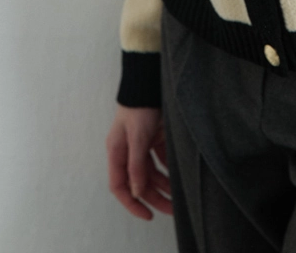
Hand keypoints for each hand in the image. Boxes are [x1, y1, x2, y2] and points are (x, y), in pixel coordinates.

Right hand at [106, 104, 173, 219]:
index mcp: (117, 152)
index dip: (132, 203)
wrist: (150, 80)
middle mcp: (127, 151)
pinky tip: (178, 178)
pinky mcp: (155, 137)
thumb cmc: (139, 105)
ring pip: (151, 173)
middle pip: (138, 182)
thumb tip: (137, 192)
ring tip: (178, 198)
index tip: (147, 214)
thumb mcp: (138, 136)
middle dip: (153, 197)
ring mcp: (142, 145)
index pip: (119, 186)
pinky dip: (169, 170)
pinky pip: (161, 160)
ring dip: (164, 185)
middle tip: (171, 210)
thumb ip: (136, 164)